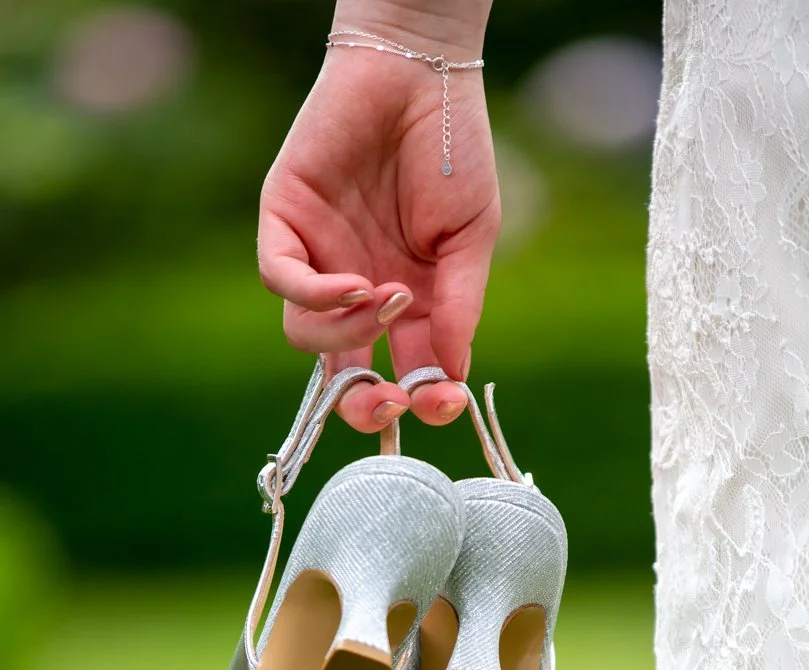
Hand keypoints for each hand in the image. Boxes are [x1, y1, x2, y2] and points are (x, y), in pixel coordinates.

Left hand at [258, 42, 500, 432]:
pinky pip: (283, 282)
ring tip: (389, 297)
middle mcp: (359, 291)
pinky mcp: (286, 221)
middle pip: (343, 378)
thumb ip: (460, 306)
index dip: (422, 401)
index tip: (443, 401)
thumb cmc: (453, 147)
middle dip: (365, 406)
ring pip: (307, 339)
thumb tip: (451, 373)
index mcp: (409, 302)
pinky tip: (356, 285)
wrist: (419, 70)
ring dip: (349, 335)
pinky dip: (317, 297)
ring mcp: (319, 259)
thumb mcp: (472, 237)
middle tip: (390, 401)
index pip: (406, 374)